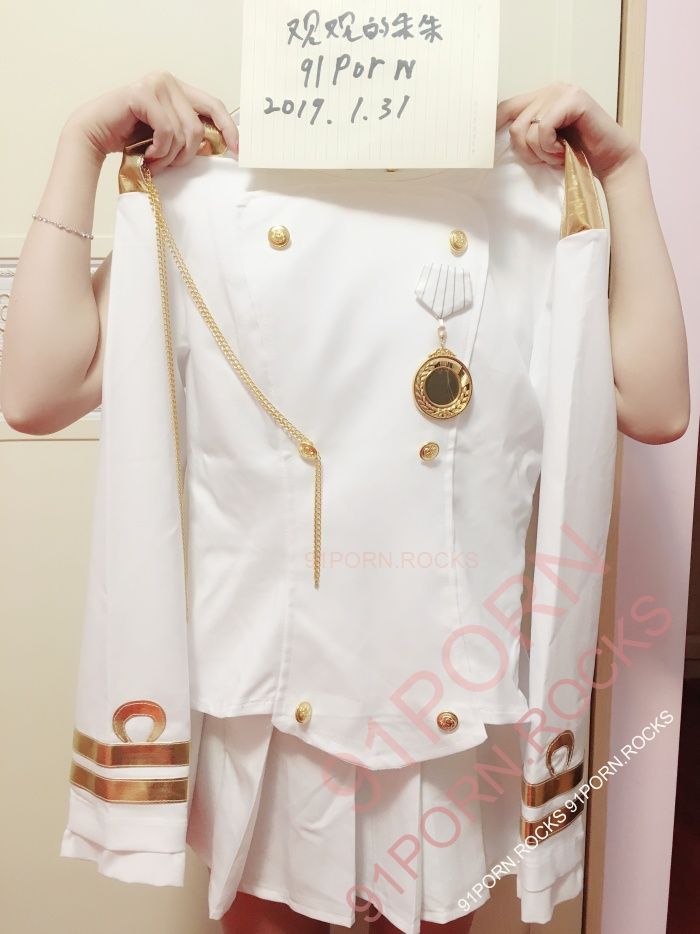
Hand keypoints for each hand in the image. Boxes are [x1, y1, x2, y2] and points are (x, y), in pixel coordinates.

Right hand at [61, 71, 238, 175]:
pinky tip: (147, 155)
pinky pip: (167, 131)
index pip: (214, 106)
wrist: (93, 135)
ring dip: (170, 156)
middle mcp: (168, 80)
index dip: (229, 129)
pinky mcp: (143, 94)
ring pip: (185, 132)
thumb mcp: (167, 136)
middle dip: (188, 154)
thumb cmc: (129, 139)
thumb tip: (222, 145)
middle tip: (169, 164)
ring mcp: (156, 84)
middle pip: (200, 126)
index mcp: (178, 89)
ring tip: (154, 161)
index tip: (239, 151)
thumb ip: (188, 132)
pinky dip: (159, 151)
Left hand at [496, 82, 640, 180]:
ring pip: (528, 129)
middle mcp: (551, 90)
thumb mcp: (544, 145)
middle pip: (515, 124)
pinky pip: (543, 128)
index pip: (506, 107)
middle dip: (528, 151)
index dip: (493, 125)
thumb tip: (493, 136)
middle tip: (549, 157)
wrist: (611, 160)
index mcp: (542, 98)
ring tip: (559, 154)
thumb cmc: (577, 155)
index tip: (484, 143)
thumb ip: (526, 134)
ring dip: (542, 152)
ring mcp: (563, 91)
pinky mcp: (574, 99)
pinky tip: (564, 151)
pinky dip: (550, 147)